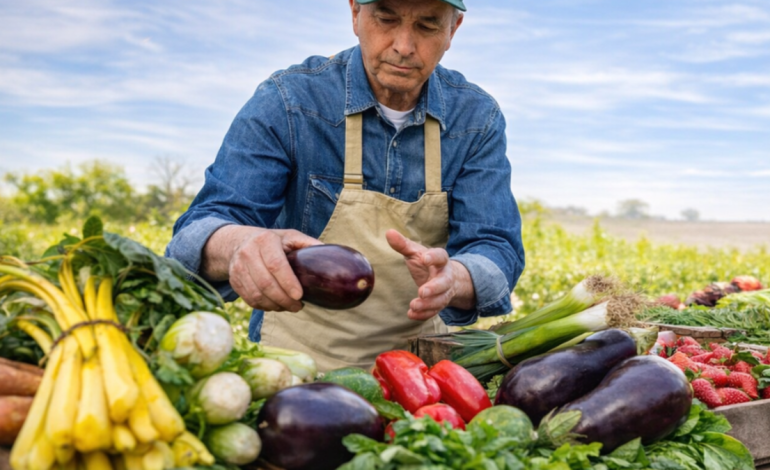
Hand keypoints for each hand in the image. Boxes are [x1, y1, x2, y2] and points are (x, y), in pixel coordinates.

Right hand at [206, 226, 321, 311]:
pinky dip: (265, 307)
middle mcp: (248, 253)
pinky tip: (276, 306)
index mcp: (265, 240)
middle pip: (266, 283)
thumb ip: (308, 244)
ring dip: (275, 306)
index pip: (276, 265)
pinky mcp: (234, 281)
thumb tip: (330, 255)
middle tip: (298, 306)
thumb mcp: (290, 236)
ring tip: (290, 307)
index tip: (300, 296)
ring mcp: (238, 268)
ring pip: (257, 294)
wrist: (239, 242)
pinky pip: (250, 300)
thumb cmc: (272, 241)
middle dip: (284, 299)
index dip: (288, 283)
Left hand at [386, 229, 474, 320]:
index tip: (425, 258)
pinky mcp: (439, 303)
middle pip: (444, 282)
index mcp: (440, 260)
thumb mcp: (415, 252)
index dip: (434, 257)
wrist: (445, 278)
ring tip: (414, 305)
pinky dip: (424, 314)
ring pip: (440, 299)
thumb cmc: (426, 262)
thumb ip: (403, 244)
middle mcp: (445, 276)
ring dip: (428, 304)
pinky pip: (435, 311)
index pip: (441, 256)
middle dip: (434, 288)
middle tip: (422, 291)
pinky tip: (412, 314)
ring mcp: (444, 292)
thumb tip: (389, 232)